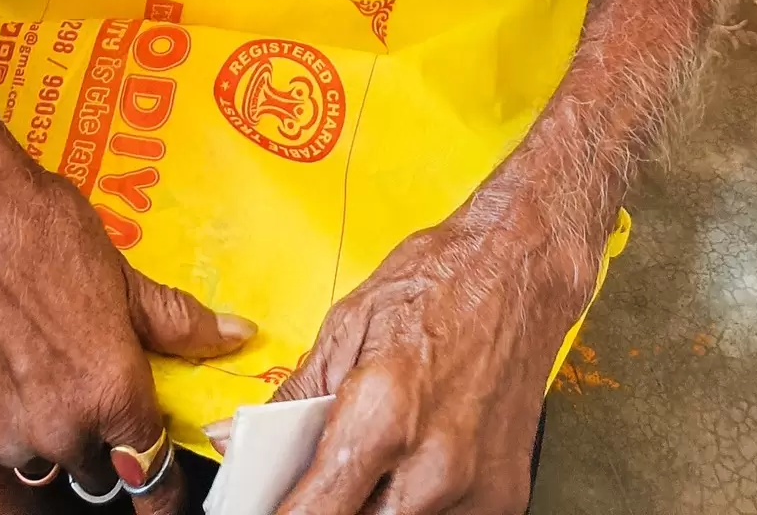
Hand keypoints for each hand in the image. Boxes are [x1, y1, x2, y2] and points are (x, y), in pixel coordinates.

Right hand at [0, 84, 252, 509]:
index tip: (162, 496)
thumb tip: (237, 336)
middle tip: (91, 387)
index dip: (159, 490)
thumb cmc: (46, 231)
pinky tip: (3, 367)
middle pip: (96, 470)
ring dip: (51, 434)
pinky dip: (3, 421)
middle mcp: (61, 427)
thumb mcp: (123, 276)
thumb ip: (177, 322)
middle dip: (101, 440)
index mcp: (112, 392)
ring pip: (44, 461)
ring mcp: (7, 433)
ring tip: (43, 372)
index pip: (149, 475)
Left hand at [272, 187, 596, 514]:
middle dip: (330, 510)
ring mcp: (475, 488)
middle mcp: (435, 465)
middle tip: (318, 483)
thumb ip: (294, 397)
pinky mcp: (504, 497)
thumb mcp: (347, 326)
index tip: (266, 509)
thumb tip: (236, 440)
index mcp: (384, 414)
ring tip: (370, 467)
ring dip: (374, 508)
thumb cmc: (438, 282)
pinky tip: (409, 469)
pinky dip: (416, 505)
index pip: (316, 511)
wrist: (520, 267)